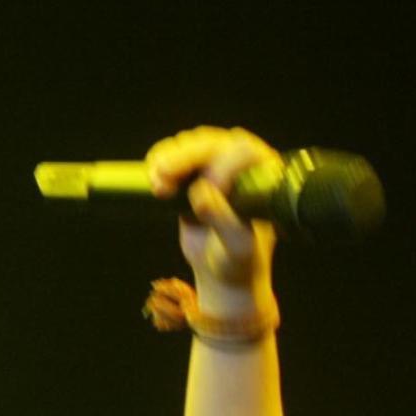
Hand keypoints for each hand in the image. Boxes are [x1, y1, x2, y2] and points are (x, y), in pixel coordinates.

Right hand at [145, 126, 279, 313]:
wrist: (221, 271)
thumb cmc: (239, 260)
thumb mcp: (237, 247)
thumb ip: (224, 222)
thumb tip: (200, 193)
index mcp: (264, 175)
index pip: (245, 153)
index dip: (224, 165)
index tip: (211, 187)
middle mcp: (242, 163)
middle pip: (211, 143)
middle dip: (185, 156)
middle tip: (163, 175)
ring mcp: (215, 164)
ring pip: (189, 145)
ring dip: (168, 159)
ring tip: (157, 186)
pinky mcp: (192, 172)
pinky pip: (173, 154)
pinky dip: (159, 160)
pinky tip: (151, 175)